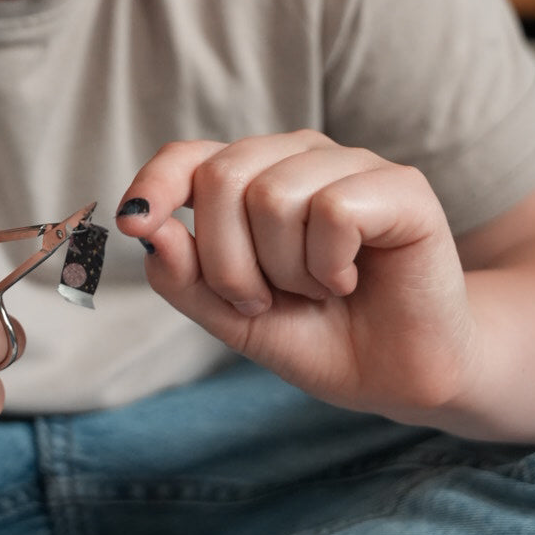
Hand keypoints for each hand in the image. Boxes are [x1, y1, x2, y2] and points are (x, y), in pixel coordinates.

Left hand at [116, 132, 479, 420]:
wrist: (399, 377)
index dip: (156, 183)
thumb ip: (185, 277)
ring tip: (317, 291)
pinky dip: (329, 264)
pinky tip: (348, 280)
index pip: (189, 157)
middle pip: (223, 176)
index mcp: (255, 179)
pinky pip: (332, 209)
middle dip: (229, 261)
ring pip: (274, 194)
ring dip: (285, 270)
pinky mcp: (403, 187)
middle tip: (265, 301)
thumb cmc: (320, 336)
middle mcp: (300, 158)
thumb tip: (147, 228)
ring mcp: (352, 165)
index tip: (132, 224)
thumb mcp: (233, 319)